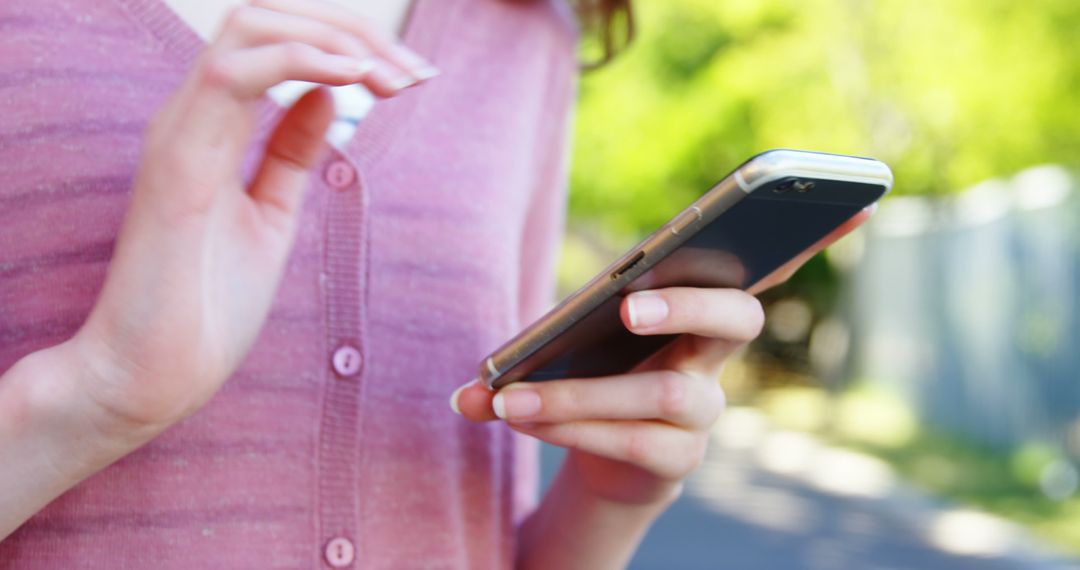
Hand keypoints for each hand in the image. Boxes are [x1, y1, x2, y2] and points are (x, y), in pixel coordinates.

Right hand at [71, 0, 437, 437]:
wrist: (153, 373)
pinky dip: (299, 62)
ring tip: (392, 77)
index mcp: (213, 125)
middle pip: (266, 16)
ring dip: (334, 41)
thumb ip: (291, 151)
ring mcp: (180, 132)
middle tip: (413, 72)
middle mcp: (191, 115)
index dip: (347, 42)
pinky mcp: (178, 163)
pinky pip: (234, 77)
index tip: (410, 77)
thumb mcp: (271, 213)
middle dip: (350, 31)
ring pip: (248, 28)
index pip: (276, 40)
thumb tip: (329, 96)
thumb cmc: (206, 303)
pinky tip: (352, 79)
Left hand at [453, 207, 874, 505]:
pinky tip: (512, 417)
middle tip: (629, 307)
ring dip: (575, 396)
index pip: (769, 263)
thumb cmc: (603, 370)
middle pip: (736, 319)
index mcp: (704, 305)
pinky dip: (567, 428)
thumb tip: (471, 383)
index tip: (854, 200)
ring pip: (661, 394)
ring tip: (506, 399)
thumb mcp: (585, 337)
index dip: (815, 236)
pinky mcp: (679, 458)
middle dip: (687, 305)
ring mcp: (705, 409)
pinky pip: (629, 441)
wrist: (610, 456)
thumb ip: (545, 339)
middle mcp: (718, 353)